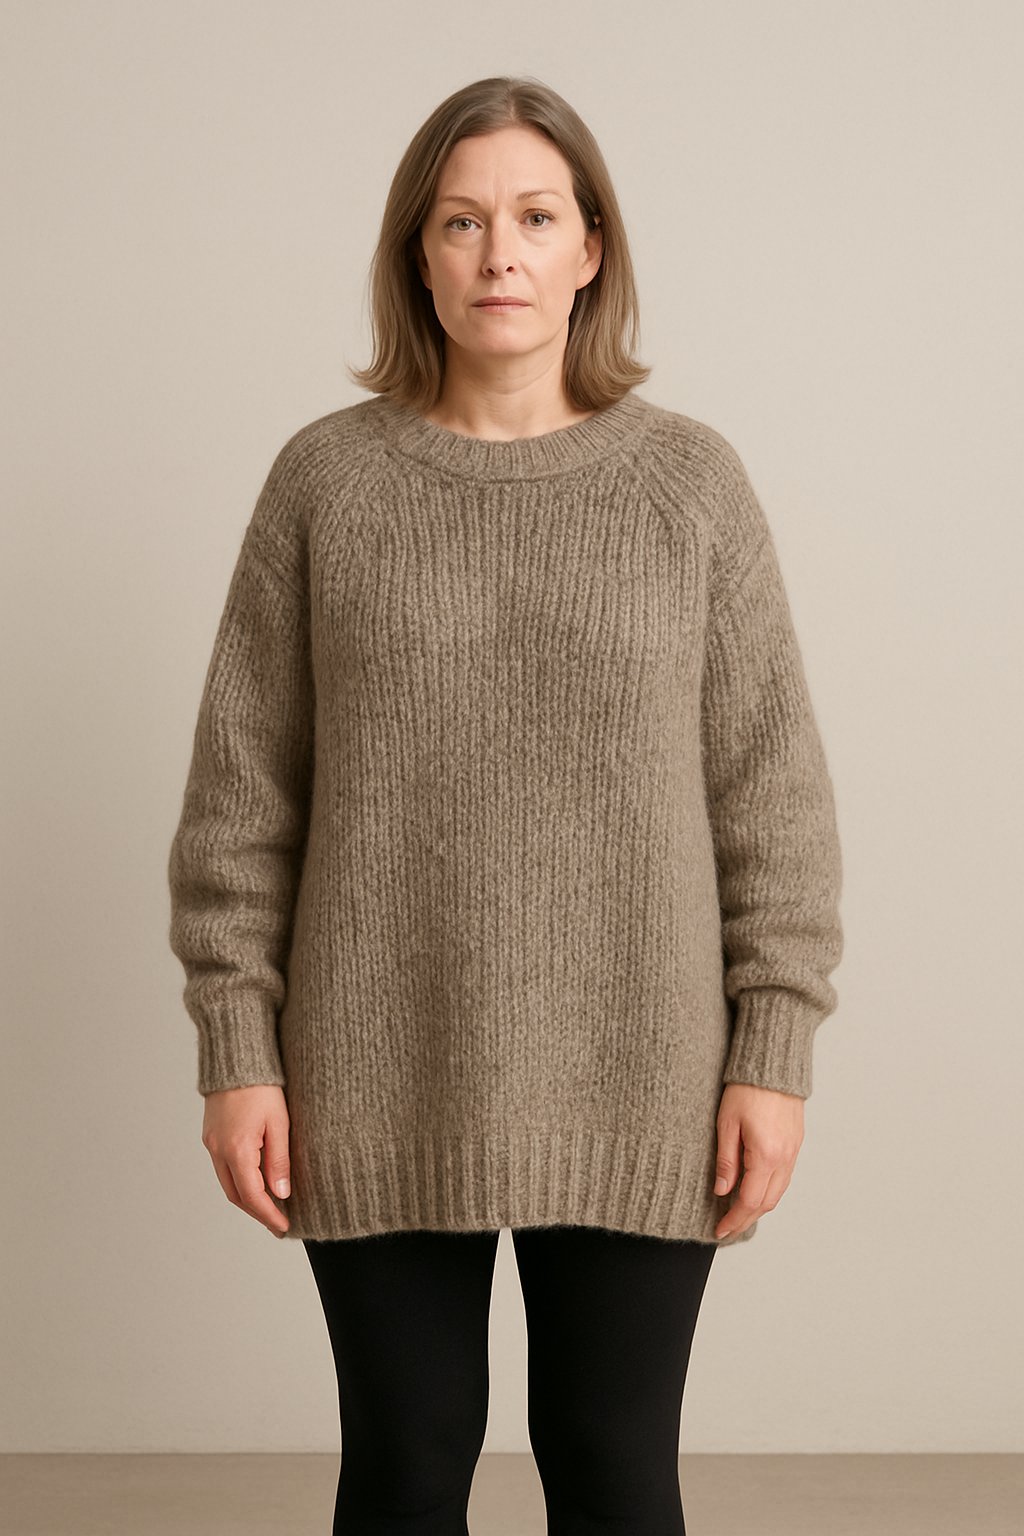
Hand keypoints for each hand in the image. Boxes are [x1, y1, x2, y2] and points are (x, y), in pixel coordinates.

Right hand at [201, 1084, 291, 1236]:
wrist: (237, 1058)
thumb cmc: (263, 1086)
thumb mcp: (280, 1123)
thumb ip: (279, 1161)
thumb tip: (282, 1194)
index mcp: (237, 1150)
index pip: (253, 1196)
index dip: (269, 1215)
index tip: (284, 1227)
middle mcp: (218, 1150)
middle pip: (236, 1195)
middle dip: (258, 1212)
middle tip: (278, 1223)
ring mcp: (211, 1143)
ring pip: (228, 1182)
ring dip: (248, 1197)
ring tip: (271, 1205)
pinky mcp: (210, 1135)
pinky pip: (223, 1167)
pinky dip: (239, 1180)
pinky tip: (256, 1180)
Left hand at [712, 1082, 804, 1239]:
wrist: (772, 1063)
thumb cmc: (746, 1087)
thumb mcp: (726, 1123)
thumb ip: (726, 1161)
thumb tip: (722, 1191)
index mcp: (766, 1155)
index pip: (749, 1201)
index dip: (733, 1220)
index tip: (719, 1230)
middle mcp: (785, 1157)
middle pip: (766, 1202)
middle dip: (746, 1220)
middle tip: (726, 1229)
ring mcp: (793, 1151)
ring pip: (778, 1192)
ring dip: (758, 1207)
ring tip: (737, 1214)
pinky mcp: (796, 1143)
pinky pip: (784, 1177)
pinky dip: (769, 1190)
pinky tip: (754, 1190)